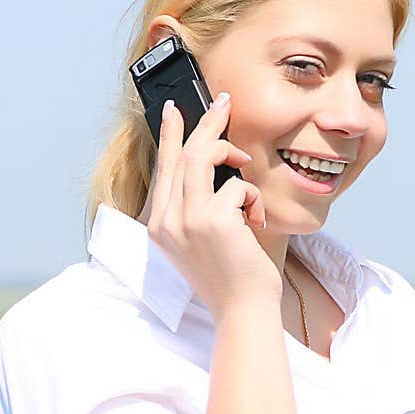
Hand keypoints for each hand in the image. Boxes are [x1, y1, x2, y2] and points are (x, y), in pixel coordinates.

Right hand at [148, 91, 282, 317]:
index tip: (173, 110)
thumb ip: (196, 207)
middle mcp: (166, 220)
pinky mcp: (212, 221)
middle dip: (206, 123)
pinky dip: (253, 198)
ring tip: (245, 158)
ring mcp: (186, 219)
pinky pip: (237, 186)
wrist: (241, 310)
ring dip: (230, 149)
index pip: (164, 169)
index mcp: (159, 225)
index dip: (170, 136)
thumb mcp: (202, 239)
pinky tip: (255, 222)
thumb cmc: (230, 276)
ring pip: (204, 158)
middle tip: (225, 102)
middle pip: (183, 154)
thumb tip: (212, 162)